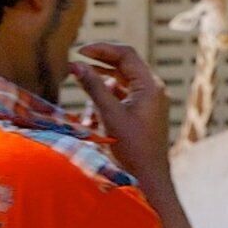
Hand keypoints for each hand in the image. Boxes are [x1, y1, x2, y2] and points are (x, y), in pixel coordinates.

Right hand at [71, 41, 175, 181]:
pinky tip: (91, 117)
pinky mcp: (143, 113)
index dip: (101, 49)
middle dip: (98, 67)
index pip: (126, 54)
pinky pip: (122, 98)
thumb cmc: (132, 148)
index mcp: (150, 86)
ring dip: (99, 88)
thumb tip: (76, 65)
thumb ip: (93, 87)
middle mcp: (152, 90)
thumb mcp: (109, 114)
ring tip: (83, 97)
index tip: (79, 52)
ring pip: (120, 83)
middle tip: (75, 67)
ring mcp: (149, 101)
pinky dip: (106, 101)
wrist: (149, 178)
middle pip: (123, 66)